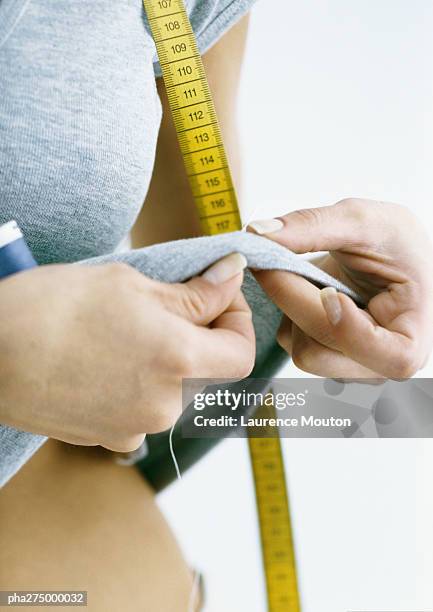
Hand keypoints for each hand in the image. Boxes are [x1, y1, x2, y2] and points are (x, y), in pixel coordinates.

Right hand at [0, 254, 253, 450]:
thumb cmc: (52, 308)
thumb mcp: (131, 284)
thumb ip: (194, 292)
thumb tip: (233, 276)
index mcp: (179, 361)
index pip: (242, 352)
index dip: (238, 320)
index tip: (218, 296)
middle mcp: (165, 405)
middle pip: (208, 370)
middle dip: (198, 334)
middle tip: (165, 302)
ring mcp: (136, 427)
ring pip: (175, 388)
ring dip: (166, 358)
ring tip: (126, 330)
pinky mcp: (109, 437)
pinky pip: (143, 409)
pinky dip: (138, 383)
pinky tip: (105, 360)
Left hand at [249, 199, 432, 378]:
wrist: (387, 248)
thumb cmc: (393, 239)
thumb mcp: (364, 221)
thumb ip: (314, 225)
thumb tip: (259, 232)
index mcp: (412, 339)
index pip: (387, 357)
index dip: (350, 329)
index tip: (328, 292)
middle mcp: (381, 363)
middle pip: (322, 352)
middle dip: (296, 302)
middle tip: (275, 258)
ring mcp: (350, 364)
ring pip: (301, 350)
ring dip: (293, 306)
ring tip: (313, 273)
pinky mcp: (324, 355)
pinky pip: (291, 341)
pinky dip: (289, 310)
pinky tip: (309, 287)